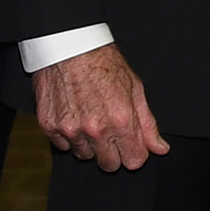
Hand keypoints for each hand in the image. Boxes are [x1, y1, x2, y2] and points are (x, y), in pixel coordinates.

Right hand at [35, 44, 168, 173]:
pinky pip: (62, 145)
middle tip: (110, 130)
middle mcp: (95, 130)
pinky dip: (69, 136)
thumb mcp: (135, 88)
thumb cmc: (103, 62)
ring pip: (85, 156)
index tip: (131, 144)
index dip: (135, 153)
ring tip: (90, 118)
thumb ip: (147, 124)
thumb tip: (160, 148)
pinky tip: (74, 115)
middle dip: (113, 152)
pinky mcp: (50, 126)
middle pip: (109, 165)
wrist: (69, 46)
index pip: (134, 161)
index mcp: (120, 121)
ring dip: (89, 144)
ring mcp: (70, 130)